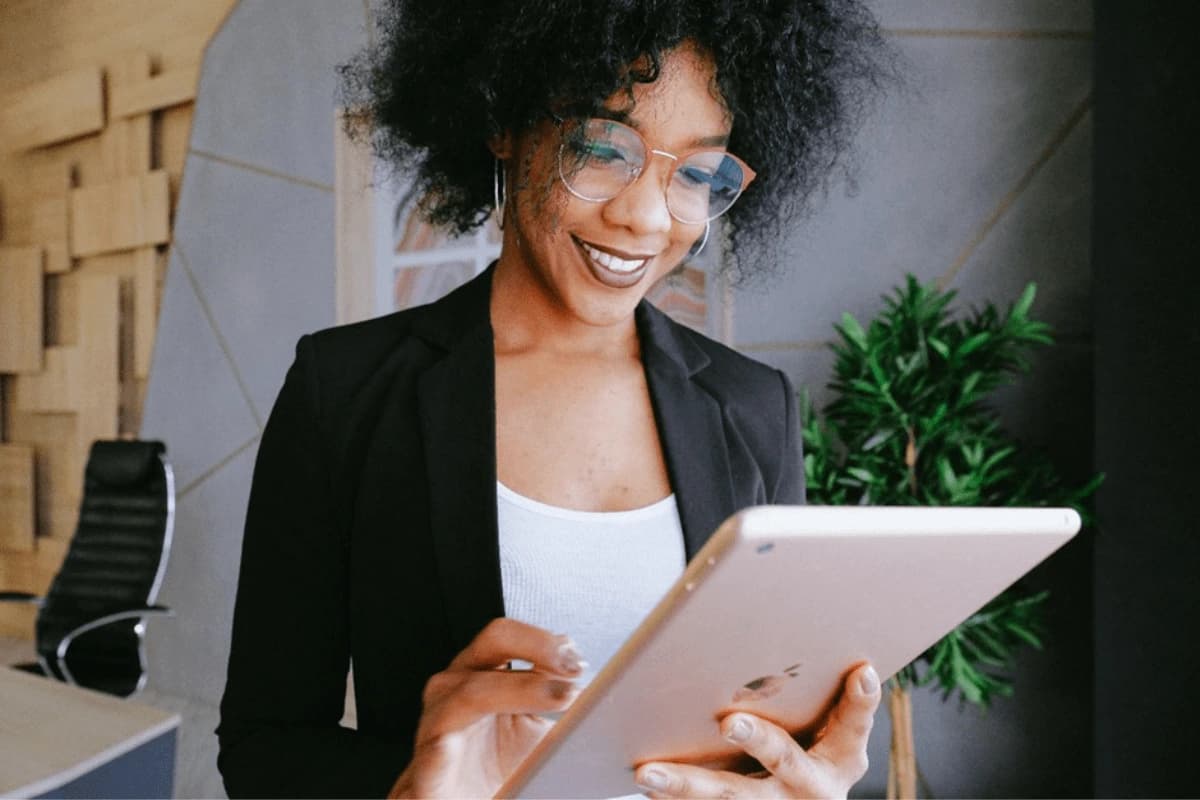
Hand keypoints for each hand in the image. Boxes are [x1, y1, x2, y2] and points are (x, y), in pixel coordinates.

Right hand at [388, 618, 584, 798]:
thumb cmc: (503, 771)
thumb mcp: (542, 734)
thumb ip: (564, 706)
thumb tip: (610, 693)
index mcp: (483, 672)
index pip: (510, 636)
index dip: (545, 642)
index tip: (579, 661)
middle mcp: (457, 688)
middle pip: (493, 643)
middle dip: (538, 649)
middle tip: (574, 670)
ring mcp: (436, 723)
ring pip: (471, 692)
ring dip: (519, 690)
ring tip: (559, 698)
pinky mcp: (425, 769)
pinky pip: (435, 750)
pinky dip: (447, 746)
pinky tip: (472, 740)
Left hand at [634, 663, 880, 798]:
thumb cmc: (815, 750)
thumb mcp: (834, 732)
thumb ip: (832, 697)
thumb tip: (839, 651)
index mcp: (842, 758)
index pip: (855, 724)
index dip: (860, 700)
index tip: (859, 671)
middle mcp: (812, 786)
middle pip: (783, 758)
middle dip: (757, 739)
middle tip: (729, 722)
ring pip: (730, 795)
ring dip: (688, 784)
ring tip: (649, 772)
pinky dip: (675, 799)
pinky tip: (645, 784)